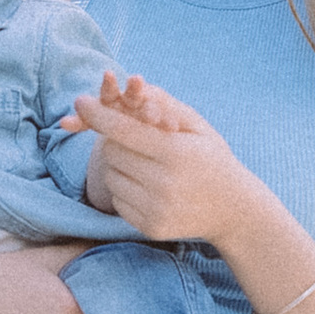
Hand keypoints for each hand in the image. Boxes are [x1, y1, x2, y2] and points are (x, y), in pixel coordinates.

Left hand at [67, 72, 249, 245]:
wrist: (234, 209)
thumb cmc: (211, 157)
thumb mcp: (196, 125)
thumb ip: (162, 103)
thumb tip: (126, 86)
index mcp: (177, 153)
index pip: (124, 131)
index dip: (99, 115)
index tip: (80, 101)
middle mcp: (165, 184)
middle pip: (112, 152)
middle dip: (116, 140)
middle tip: (136, 139)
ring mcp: (157, 209)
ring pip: (110, 176)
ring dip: (119, 165)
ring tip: (145, 164)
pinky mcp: (150, 227)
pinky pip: (117, 199)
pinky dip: (125, 188)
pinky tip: (148, 186)